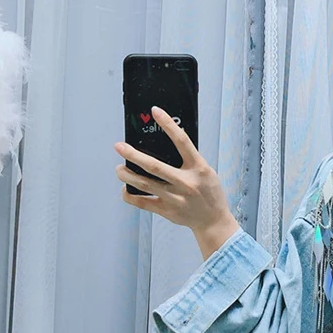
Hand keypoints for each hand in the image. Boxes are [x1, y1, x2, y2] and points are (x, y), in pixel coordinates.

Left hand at [114, 105, 231, 234]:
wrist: (213, 221)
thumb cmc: (209, 193)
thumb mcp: (206, 172)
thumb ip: (189, 160)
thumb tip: (165, 143)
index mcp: (199, 169)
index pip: (182, 142)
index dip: (168, 125)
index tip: (155, 111)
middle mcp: (186, 183)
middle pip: (155, 166)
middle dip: (133, 155)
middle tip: (119, 147)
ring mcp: (175, 199)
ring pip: (144, 184)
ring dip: (126, 175)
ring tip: (119, 169)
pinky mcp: (167, 211)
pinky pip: (142, 202)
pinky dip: (130, 195)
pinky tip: (126, 189)